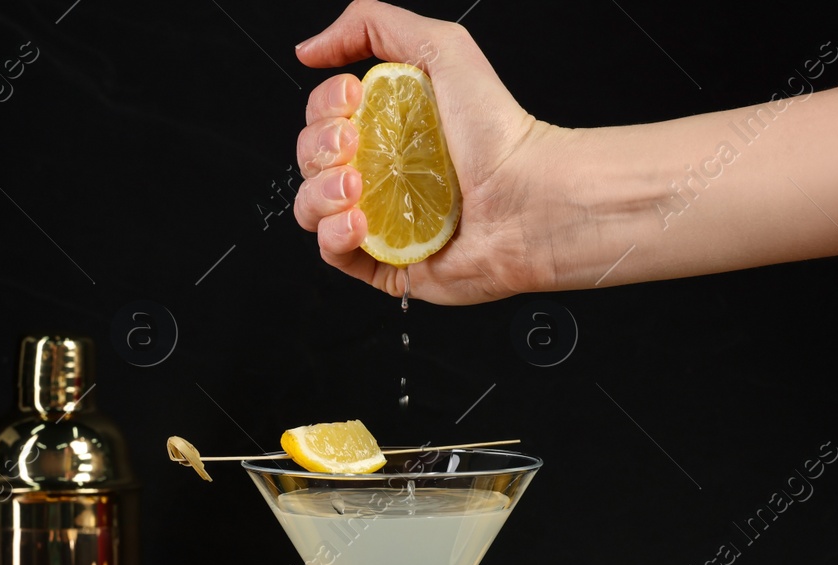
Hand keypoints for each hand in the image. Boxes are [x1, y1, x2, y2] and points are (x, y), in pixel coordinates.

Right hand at [293, 0, 553, 304]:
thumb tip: (311, 49)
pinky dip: (334, 235)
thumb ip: (372, 25)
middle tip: (354, 143)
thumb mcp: (442, 47)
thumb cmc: (498, 132)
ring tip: (357, 186)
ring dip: (320, 192)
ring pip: (310, 208)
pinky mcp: (388, 266)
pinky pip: (332, 254)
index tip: (351, 99)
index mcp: (388, 128)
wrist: (527, 199)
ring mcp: (382, 221)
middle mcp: (381, 174)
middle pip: (310, 160)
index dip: (323, 108)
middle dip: (319, 148)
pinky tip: (360, 222)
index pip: (323, 118)